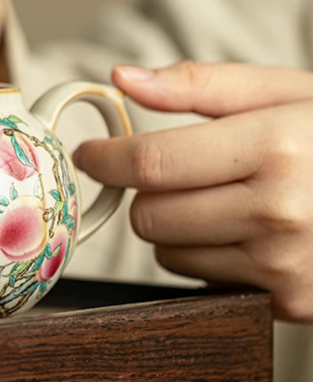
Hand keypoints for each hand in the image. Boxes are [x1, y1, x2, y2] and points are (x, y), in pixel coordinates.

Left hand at [73, 61, 312, 321]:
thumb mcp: (284, 91)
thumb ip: (199, 84)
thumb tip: (121, 78)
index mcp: (275, 147)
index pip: (153, 163)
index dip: (106, 158)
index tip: (90, 152)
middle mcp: (280, 212)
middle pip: (151, 215)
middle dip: (148, 191)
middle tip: (178, 171)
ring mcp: (286, 266)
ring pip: (169, 253)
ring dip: (177, 227)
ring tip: (227, 199)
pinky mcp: (291, 303)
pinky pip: (205, 281)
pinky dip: (209, 256)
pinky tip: (251, 232)